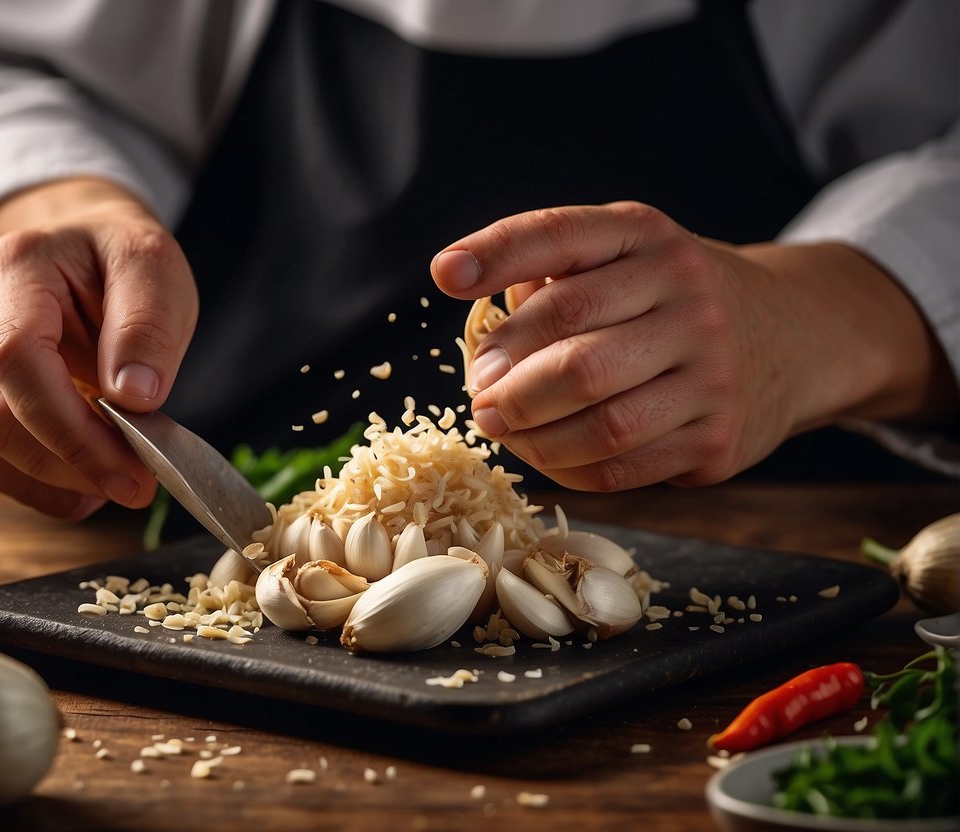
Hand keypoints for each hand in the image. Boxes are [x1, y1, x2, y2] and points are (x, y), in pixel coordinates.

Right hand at [0, 177, 197, 516]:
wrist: (84, 249)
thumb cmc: (118, 259)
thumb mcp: (154, 265)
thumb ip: (147, 324)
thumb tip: (134, 397)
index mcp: (14, 268)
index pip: (16, 358)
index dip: (70, 427)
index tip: (132, 466)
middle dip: (69, 462)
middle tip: (139, 484)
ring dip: (49, 481)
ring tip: (115, 484)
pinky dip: (29, 486)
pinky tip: (82, 489)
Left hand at [431, 201, 949, 489]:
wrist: (794, 336)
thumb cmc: (673, 300)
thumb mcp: (628, 259)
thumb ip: (554, 279)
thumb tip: (483, 344)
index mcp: (649, 238)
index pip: (561, 237)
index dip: (497, 253)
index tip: (445, 275)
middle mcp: (688, 294)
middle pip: (573, 348)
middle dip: (507, 382)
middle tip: (481, 396)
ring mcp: (712, 370)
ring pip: (600, 420)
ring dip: (533, 436)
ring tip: (505, 429)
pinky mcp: (720, 437)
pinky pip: (624, 466)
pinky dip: (571, 468)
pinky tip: (551, 455)